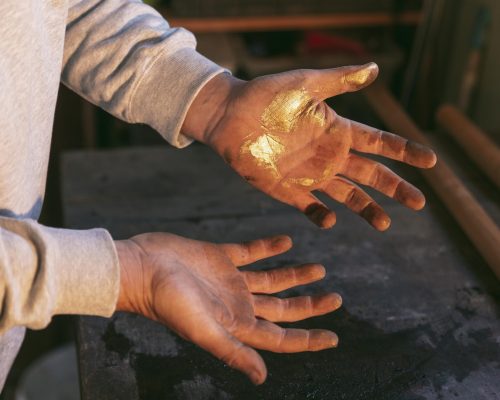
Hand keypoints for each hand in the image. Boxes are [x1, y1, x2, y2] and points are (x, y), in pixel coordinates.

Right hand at [115, 234, 340, 384]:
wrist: (141, 267)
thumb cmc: (168, 300)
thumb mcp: (203, 329)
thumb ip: (233, 350)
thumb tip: (262, 379)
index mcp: (237, 324)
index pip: (281, 337)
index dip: (308, 339)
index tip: (334, 337)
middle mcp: (237, 303)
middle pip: (282, 308)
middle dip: (309, 305)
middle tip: (337, 299)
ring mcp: (230, 279)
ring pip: (271, 279)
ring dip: (295, 276)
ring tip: (320, 269)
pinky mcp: (221, 256)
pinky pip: (251, 252)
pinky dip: (269, 247)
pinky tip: (287, 241)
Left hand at [183, 64, 436, 230]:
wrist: (229, 113)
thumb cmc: (266, 95)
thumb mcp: (306, 84)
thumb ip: (339, 80)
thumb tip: (376, 68)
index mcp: (337, 131)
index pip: (379, 144)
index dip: (404, 152)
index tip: (430, 162)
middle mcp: (328, 156)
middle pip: (370, 175)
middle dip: (395, 188)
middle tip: (418, 203)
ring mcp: (308, 175)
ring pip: (346, 195)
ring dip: (366, 208)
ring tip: (383, 224)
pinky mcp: (284, 188)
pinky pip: (307, 206)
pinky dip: (320, 214)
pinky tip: (331, 220)